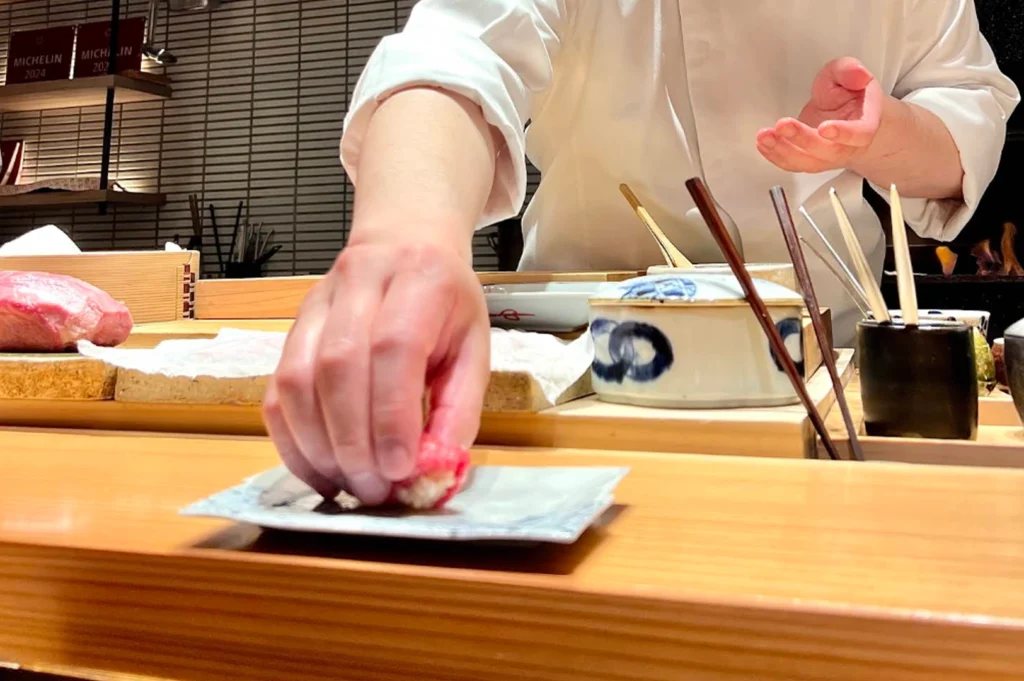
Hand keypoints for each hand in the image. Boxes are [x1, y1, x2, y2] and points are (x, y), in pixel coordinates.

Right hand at [263, 240, 489, 504]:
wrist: (405, 243)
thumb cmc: (446, 303)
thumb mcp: (474, 347)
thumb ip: (459, 408)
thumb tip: (434, 469)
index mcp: (419, 279)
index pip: (393, 347)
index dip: (391, 414)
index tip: (400, 468)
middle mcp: (359, 282)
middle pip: (338, 365)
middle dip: (353, 440)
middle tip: (375, 488)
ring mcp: (315, 304)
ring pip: (296, 379)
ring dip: (318, 446)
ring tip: (349, 485)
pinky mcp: (289, 329)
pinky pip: (275, 390)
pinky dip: (291, 440)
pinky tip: (319, 470)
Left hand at [757, 57, 884, 172]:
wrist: (847, 112)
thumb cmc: (850, 94)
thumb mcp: (849, 73)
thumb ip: (850, 71)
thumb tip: (857, 75)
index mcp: (866, 122)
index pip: (860, 134)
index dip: (844, 134)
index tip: (825, 128)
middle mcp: (849, 146)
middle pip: (828, 151)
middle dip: (803, 139)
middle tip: (784, 125)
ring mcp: (829, 157)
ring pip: (809, 162)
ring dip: (784, 151)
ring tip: (766, 136)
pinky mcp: (811, 160)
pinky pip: (794, 165)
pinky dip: (775, 156)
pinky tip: (764, 144)